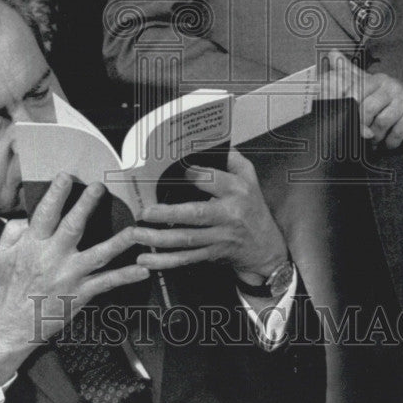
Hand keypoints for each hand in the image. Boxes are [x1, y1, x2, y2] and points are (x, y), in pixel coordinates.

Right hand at [0, 172, 147, 381]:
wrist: (13, 323)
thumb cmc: (10, 285)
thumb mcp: (4, 252)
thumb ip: (16, 229)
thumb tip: (29, 214)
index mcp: (33, 244)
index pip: (45, 214)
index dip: (56, 194)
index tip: (66, 176)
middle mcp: (53, 258)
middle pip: (73, 227)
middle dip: (86, 206)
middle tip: (100, 188)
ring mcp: (70, 276)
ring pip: (98, 255)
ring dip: (118, 242)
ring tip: (135, 230)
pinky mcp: (81, 293)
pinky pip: (107, 283)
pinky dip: (125, 276)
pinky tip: (142, 270)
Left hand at [133, 150, 287, 283]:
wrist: (266, 248)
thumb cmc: (252, 207)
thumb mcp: (249, 177)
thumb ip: (231, 158)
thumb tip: (208, 141)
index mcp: (236, 191)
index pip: (213, 180)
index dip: (192, 175)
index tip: (172, 171)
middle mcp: (228, 215)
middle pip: (196, 214)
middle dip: (168, 214)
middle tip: (145, 212)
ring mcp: (219, 237)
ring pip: (187, 239)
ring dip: (159, 238)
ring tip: (136, 234)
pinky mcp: (212, 254)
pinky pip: (186, 258)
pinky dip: (165, 260)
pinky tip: (146, 259)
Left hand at [324, 49, 402, 148]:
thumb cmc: (390, 95)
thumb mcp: (370, 82)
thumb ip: (349, 72)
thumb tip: (332, 53)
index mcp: (375, 79)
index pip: (352, 94)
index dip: (343, 109)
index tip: (339, 120)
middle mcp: (389, 86)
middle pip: (365, 109)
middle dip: (359, 126)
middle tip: (357, 135)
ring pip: (380, 123)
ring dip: (374, 137)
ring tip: (372, 141)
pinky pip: (396, 133)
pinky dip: (389, 142)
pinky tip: (387, 142)